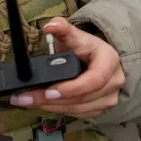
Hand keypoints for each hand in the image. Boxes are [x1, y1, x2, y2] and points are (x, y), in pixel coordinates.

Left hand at [9, 17, 123, 118]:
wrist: (96, 59)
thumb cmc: (85, 47)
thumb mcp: (75, 36)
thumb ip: (62, 28)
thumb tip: (50, 26)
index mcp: (109, 61)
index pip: (94, 80)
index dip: (72, 88)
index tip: (49, 91)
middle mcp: (114, 82)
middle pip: (83, 98)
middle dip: (53, 100)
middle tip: (26, 98)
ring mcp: (108, 98)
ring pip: (78, 109)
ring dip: (51, 107)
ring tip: (28, 101)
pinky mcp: (99, 109)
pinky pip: (77, 114)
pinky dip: (58, 110)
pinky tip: (42, 104)